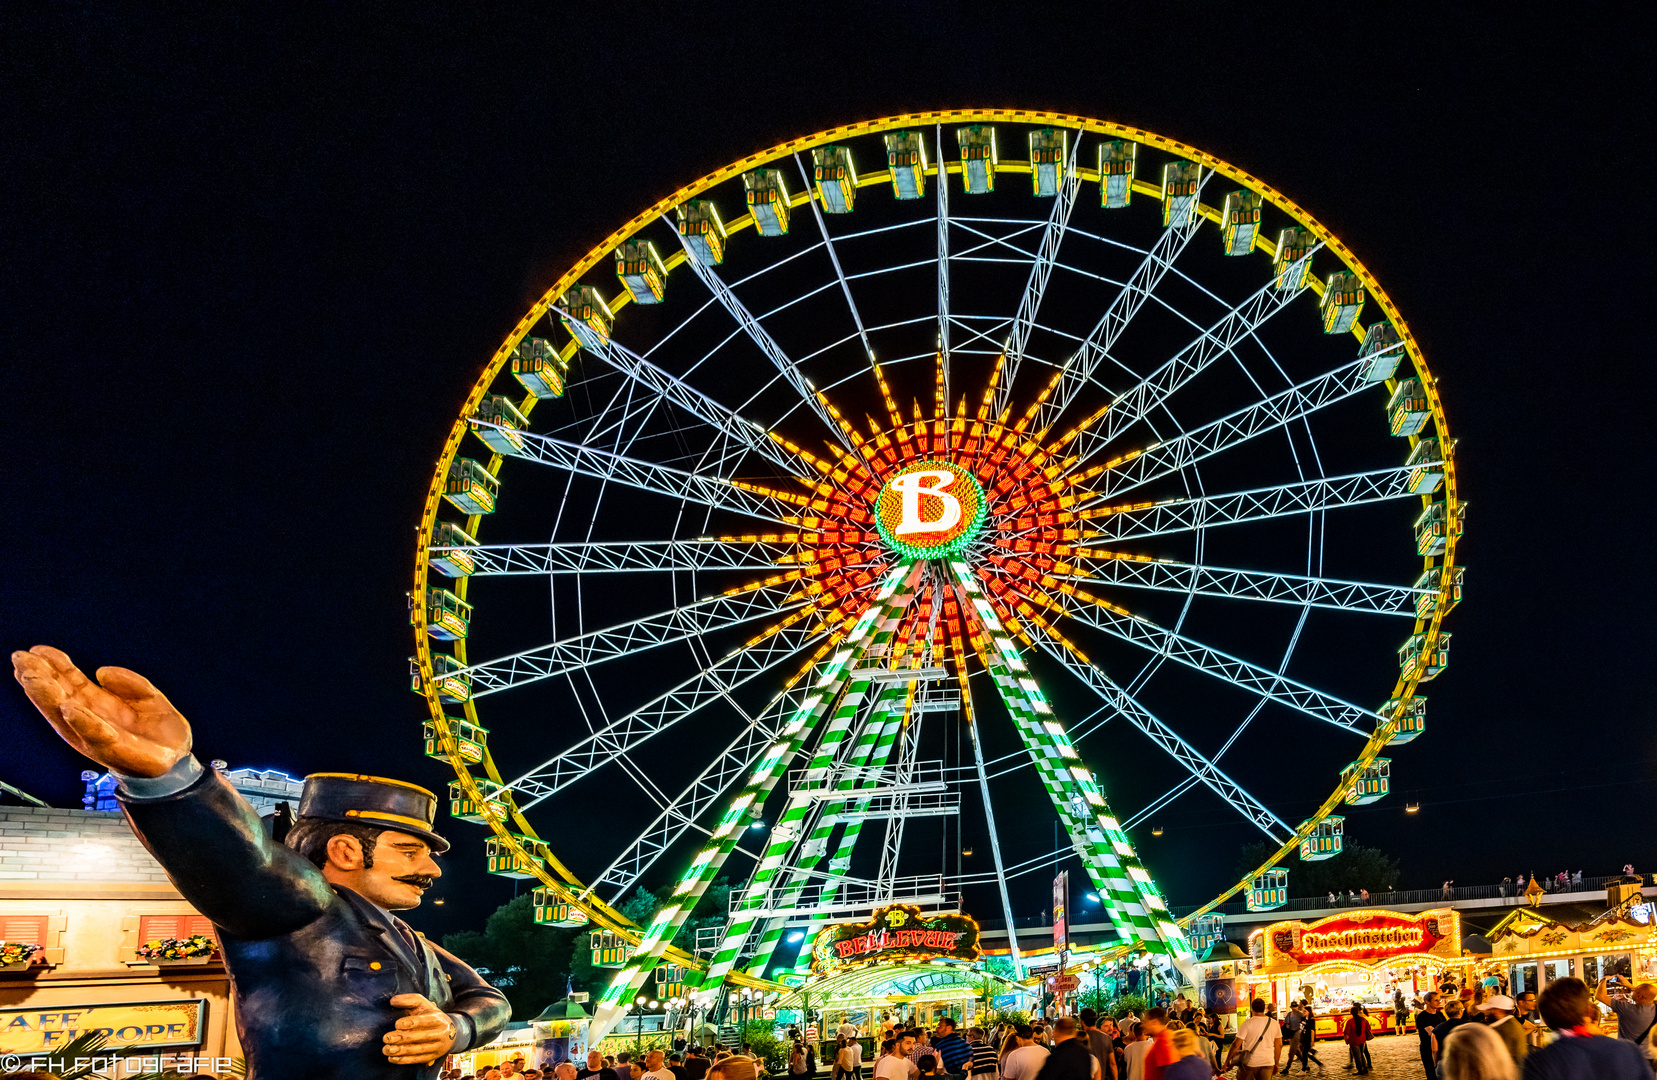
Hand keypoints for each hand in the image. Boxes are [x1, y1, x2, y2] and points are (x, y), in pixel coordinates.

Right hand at [11, 646, 190, 777]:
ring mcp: (97, 735)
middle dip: (39, 678)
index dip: (53, 665)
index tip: (36, 649)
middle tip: (22, 660)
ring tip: (34, 679)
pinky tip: (70, 709)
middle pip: (59, 696)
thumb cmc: (156, 730)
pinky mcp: (114, 750)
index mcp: (95, 702)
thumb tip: (102, 672)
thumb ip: (129, 682)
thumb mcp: (148, 696)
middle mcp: (89, 718)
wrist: (176, 760)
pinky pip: (96, 734)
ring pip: (66, 715)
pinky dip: (83, 722)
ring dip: (48, 697)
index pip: (69, 681)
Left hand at [384, 993, 459, 1063]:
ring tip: (386, 1049)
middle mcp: (441, 1033)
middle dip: (402, 1038)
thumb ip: (409, 1000)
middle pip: (421, 1037)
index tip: (397, 1024)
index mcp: (438, 1019)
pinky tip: (391, 1058)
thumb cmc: (430, 1015)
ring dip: (401, 1051)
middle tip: (386, 1038)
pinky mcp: (432, 1057)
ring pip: (418, 1050)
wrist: (450, 1032)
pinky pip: (417, 1060)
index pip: (426, 1021)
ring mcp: (437, 1047)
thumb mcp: (424, 1005)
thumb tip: (392, 1001)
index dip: (412, 1023)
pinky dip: (404, 1060)